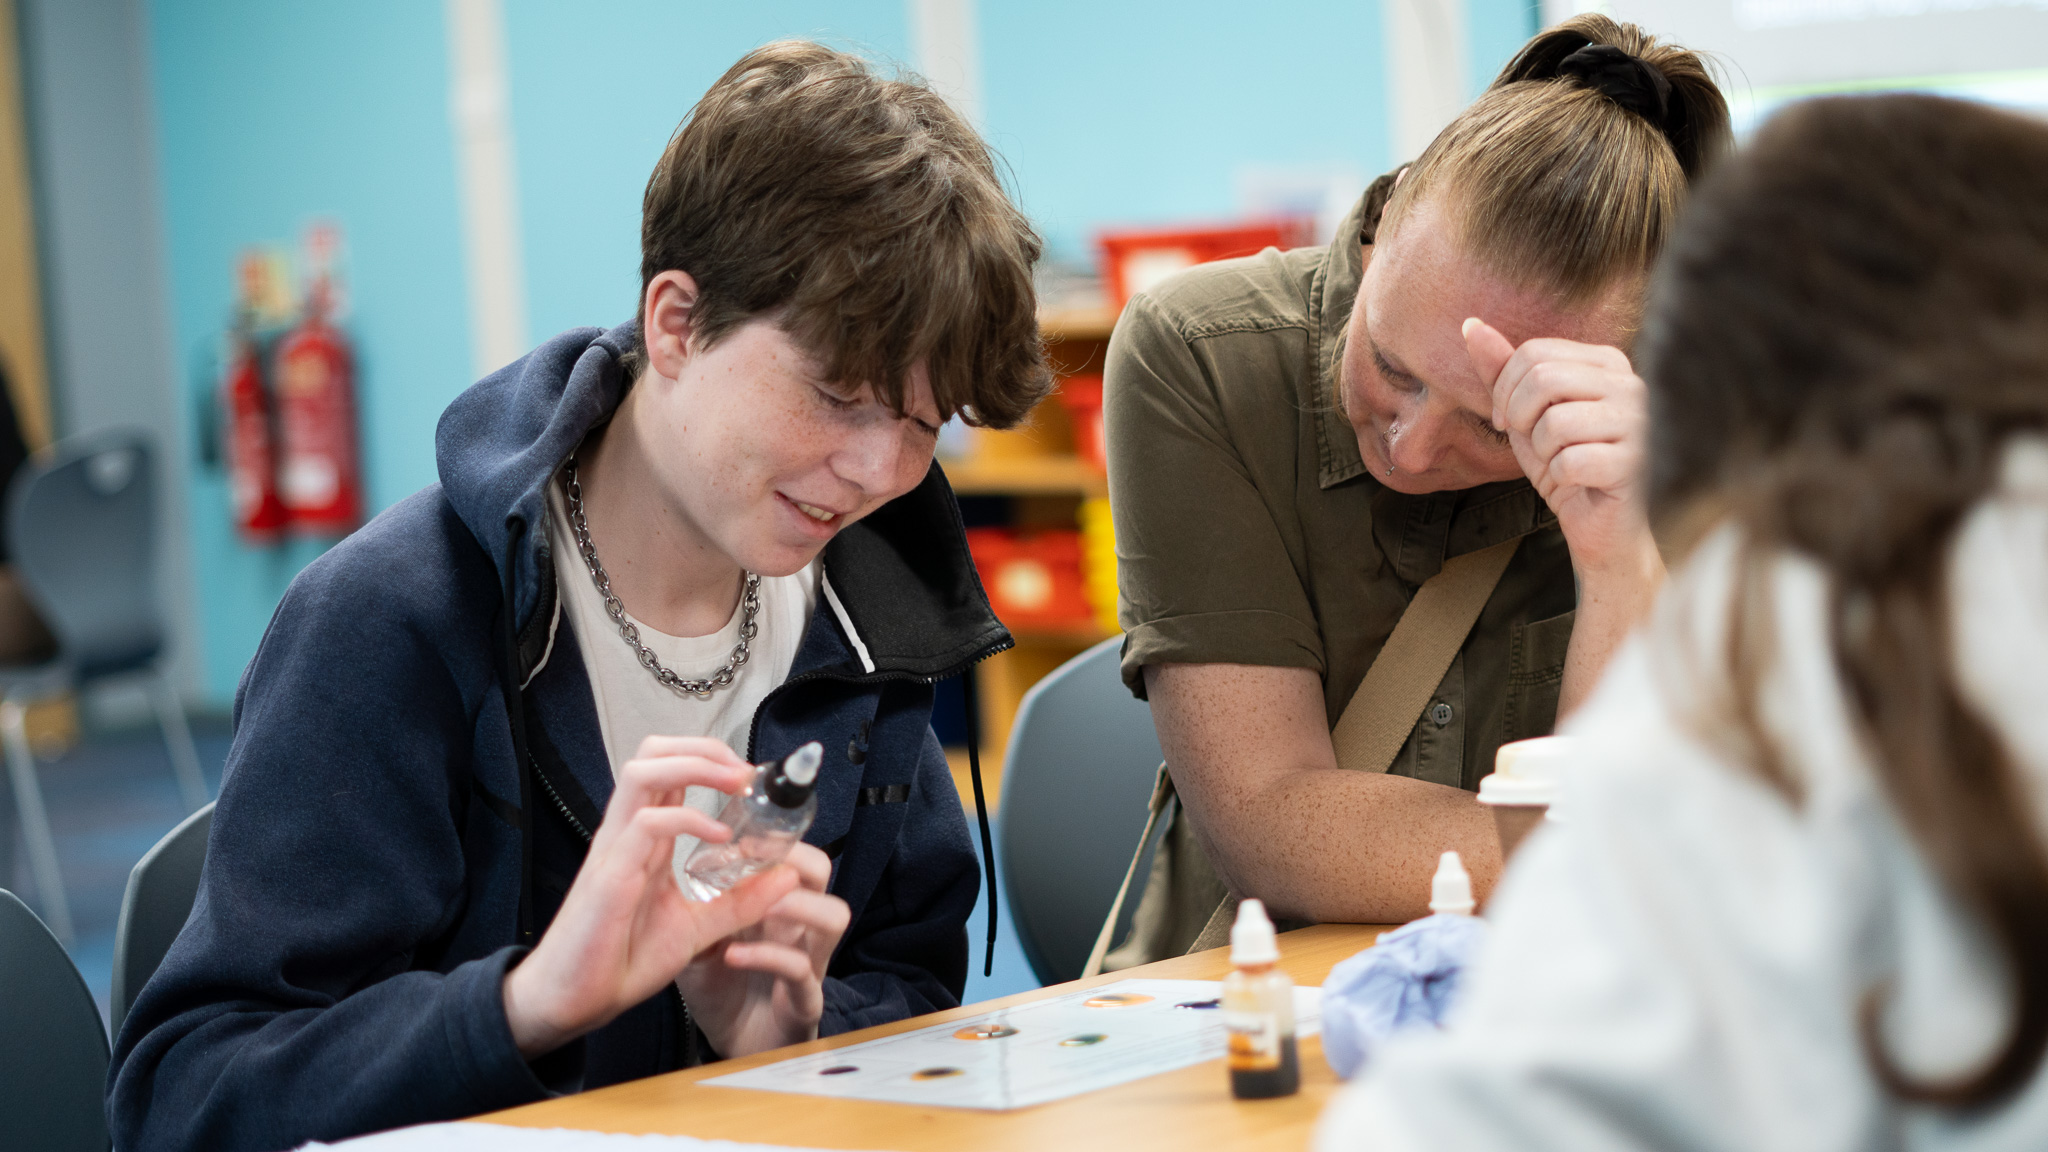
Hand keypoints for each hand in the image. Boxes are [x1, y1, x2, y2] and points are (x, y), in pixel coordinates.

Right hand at [501, 737, 798, 1058]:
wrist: (573, 1001)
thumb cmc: (621, 960)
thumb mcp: (696, 927)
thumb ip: (739, 902)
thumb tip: (787, 877)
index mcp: (643, 838)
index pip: (668, 768)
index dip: (711, 757)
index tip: (752, 777)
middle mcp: (626, 833)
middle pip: (652, 752)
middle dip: (703, 748)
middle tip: (745, 771)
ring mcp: (615, 850)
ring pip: (643, 773)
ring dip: (694, 766)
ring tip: (736, 783)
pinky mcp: (610, 876)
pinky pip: (646, 824)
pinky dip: (687, 819)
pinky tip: (719, 837)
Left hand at [676, 841, 849, 1056]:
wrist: (728, 1044)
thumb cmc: (720, 986)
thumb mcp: (700, 936)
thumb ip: (698, 903)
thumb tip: (680, 857)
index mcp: (776, 903)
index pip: (791, 851)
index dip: (772, 833)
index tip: (738, 823)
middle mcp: (799, 926)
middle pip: (822, 871)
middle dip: (791, 856)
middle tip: (751, 858)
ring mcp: (809, 960)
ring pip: (833, 915)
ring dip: (795, 904)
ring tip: (756, 906)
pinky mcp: (804, 1000)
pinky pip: (801, 969)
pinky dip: (767, 956)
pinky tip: (732, 955)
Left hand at [1463, 318, 1658, 578]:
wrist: (1601, 526)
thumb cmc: (1565, 465)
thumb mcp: (1525, 414)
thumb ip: (1502, 370)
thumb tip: (1470, 325)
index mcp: (1608, 362)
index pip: (1535, 352)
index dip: (1504, 390)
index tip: (1508, 421)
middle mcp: (1632, 383)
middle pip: (1543, 378)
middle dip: (1518, 417)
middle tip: (1529, 443)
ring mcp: (1641, 422)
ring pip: (1555, 422)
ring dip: (1542, 452)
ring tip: (1560, 463)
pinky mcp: (1638, 463)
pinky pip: (1571, 461)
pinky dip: (1560, 477)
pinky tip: (1578, 483)